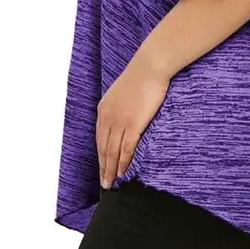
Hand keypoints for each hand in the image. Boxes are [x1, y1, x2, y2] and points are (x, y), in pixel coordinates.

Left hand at [96, 60, 170, 188]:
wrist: (150, 67)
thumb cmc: (142, 75)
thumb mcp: (123, 91)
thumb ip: (120, 105)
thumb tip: (126, 114)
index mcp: (104, 108)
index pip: (99, 137)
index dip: (100, 154)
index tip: (101, 165)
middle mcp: (108, 117)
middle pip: (103, 148)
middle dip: (103, 166)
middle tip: (104, 181)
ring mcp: (120, 121)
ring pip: (112, 151)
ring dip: (111, 168)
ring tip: (112, 181)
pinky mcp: (133, 124)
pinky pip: (126, 148)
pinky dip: (123, 162)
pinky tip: (123, 171)